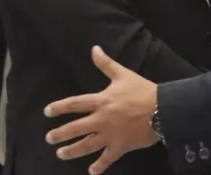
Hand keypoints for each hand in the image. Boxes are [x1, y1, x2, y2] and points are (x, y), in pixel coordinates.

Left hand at [44, 46, 159, 173]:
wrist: (162, 108)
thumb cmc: (142, 91)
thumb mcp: (123, 74)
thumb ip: (106, 64)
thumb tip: (94, 49)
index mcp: (101, 101)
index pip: (74, 104)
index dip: (59, 108)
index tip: (47, 112)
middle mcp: (101, 119)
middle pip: (75, 128)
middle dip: (60, 134)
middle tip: (49, 139)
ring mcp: (110, 135)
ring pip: (86, 145)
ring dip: (72, 151)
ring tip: (61, 154)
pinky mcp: (121, 146)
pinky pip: (107, 158)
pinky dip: (99, 166)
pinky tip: (92, 171)